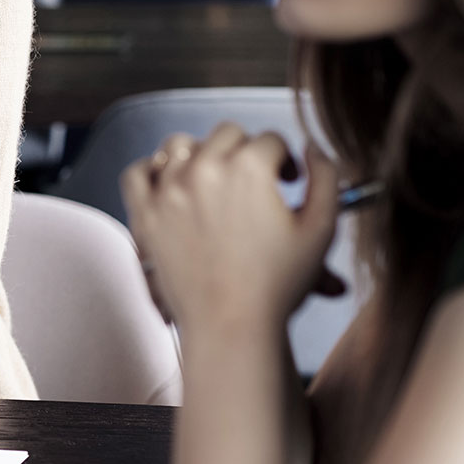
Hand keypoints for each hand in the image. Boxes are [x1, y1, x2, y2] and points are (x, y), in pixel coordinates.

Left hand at [119, 124, 340, 336]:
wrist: (232, 328)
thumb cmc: (278, 286)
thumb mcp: (321, 230)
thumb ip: (326, 178)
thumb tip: (313, 148)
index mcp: (249, 168)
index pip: (270, 140)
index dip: (285, 160)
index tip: (287, 181)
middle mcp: (204, 170)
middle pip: (227, 135)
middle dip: (246, 152)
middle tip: (254, 184)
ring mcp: (169, 190)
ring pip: (180, 145)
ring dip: (200, 154)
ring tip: (214, 180)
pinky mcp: (144, 214)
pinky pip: (137, 173)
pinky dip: (151, 172)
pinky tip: (169, 184)